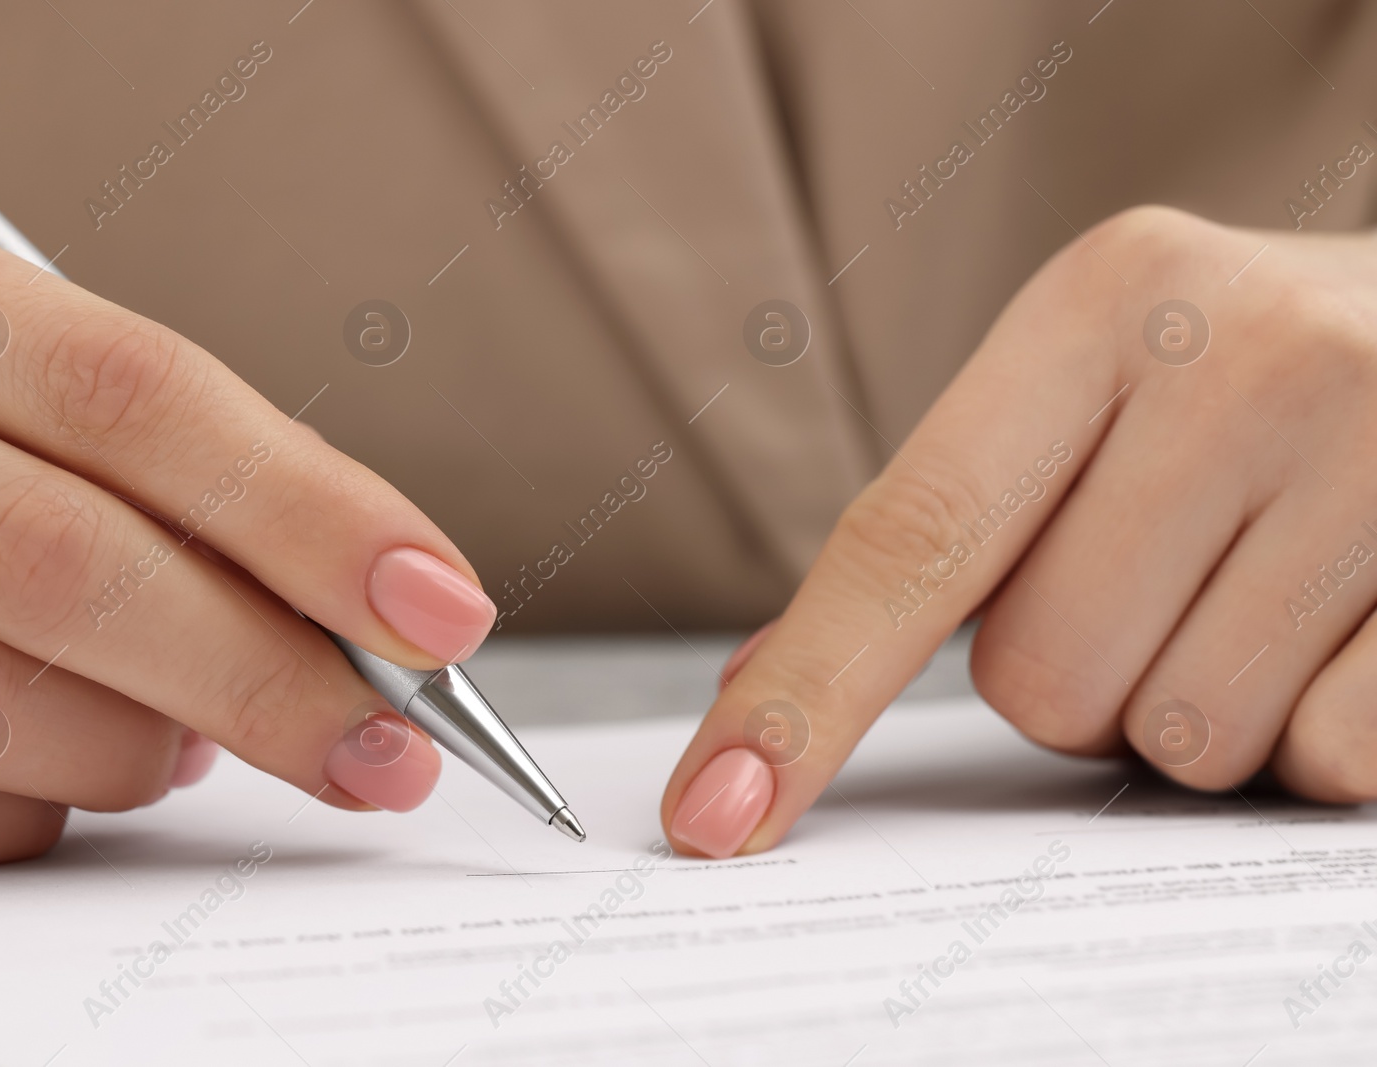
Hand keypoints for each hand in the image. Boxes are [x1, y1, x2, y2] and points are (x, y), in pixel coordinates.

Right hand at [0, 187, 496, 871]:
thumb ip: (149, 462)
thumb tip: (348, 612)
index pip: (132, 395)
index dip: (308, 515)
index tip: (436, 612)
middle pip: (56, 561)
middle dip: (258, 677)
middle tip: (381, 749)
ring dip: (132, 752)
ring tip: (188, 740)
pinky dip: (18, 813)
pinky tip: (52, 771)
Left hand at [662, 205, 1376, 856]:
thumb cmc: (1251, 382)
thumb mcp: (1098, 388)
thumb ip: (940, 530)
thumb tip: (757, 689)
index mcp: (1104, 301)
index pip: (909, 539)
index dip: (805, 697)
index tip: (716, 811)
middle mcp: (1245, 354)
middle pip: (1040, 679)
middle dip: (1082, 678)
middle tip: (1166, 584)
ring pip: (1179, 738)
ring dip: (1196, 711)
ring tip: (1265, 596)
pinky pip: (1327, 759)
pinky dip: (1318, 736)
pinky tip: (1353, 626)